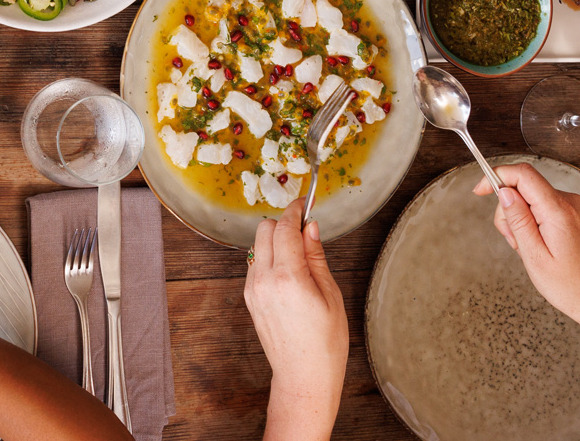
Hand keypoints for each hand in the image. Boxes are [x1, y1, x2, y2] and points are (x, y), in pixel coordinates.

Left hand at [244, 202, 345, 427]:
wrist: (303, 376)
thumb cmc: (325, 342)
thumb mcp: (330, 295)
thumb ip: (316, 256)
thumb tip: (311, 226)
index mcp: (288, 277)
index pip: (284, 228)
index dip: (295, 210)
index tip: (304, 203)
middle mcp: (263, 280)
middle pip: (264, 229)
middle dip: (282, 223)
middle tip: (304, 230)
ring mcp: (252, 289)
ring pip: (257, 245)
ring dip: (274, 240)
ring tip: (300, 256)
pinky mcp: (249, 298)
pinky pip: (254, 264)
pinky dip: (268, 258)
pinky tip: (288, 272)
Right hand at [474, 164, 579, 354]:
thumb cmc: (573, 288)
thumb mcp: (535, 257)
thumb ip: (518, 220)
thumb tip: (504, 192)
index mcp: (559, 211)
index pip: (522, 174)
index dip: (496, 176)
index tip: (480, 191)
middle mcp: (572, 203)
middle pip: (527, 188)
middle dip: (510, 211)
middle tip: (515, 242)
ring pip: (538, 199)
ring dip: (526, 220)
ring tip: (533, 251)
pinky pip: (551, 208)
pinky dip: (540, 222)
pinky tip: (545, 247)